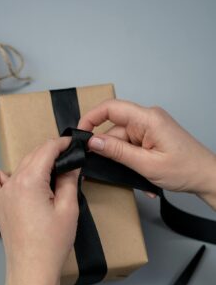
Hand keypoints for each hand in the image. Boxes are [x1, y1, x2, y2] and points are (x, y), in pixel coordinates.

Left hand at [0, 137, 78, 284]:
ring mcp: (1, 194)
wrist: (32, 270)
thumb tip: (71, 165)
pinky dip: (3, 177)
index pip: (46, 150)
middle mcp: (12, 183)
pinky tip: (16, 184)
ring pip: (17, 167)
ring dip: (33, 165)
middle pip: (32, 156)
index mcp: (30, 181)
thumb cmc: (52, 243)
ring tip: (48, 177)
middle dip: (51, 154)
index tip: (72, 144)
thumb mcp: (68, 209)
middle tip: (68, 162)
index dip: (61, 144)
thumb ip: (69, 181)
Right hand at [79, 100, 215, 207]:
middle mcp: (147, 120)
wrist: (206, 176)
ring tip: (135, 175)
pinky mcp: (150, 138)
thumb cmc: (186, 169)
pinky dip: (131, 161)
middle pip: (114, 130)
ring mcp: (149, 129)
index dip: (91, 118)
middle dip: (108, 151)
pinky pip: (131, 147)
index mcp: (148, 118)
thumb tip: (93, 142)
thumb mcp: (146, 164)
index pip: (110, 108)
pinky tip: (140, 174)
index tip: (80, 134)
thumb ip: (117, 152)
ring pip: (121, 142)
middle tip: (107, 168)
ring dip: (122, 160)